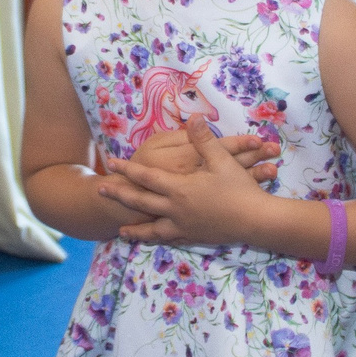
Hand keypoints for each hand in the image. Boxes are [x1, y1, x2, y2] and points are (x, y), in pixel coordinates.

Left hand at [98, 117, 273, 245]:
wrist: (256, 221)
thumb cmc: (239, 189)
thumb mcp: (222, 160)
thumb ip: (204, 139)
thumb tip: (194, 117)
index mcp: (179, 189)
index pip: (146, 177)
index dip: (127, 170)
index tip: (111, 164)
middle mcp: (175, 209)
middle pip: (141, 203)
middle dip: (119, 196)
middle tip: (100, 191)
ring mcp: (184, 226)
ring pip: (153, 229)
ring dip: (135, 230)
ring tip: (121, 232)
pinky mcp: (194, 237)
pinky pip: (170, 239)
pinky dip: (158, 240)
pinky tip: (154, 240)